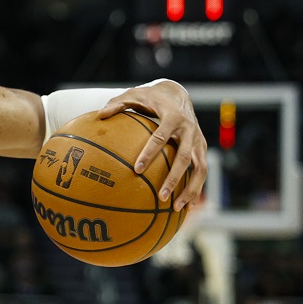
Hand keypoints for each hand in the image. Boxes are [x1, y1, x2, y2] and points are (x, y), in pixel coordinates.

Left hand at [98, 80, 207, 210]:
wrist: (178, 94)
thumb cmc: (151, 97)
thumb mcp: (134, 95)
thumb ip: (118, 103)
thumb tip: (100, 115)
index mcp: (173, 116)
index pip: (160, 137)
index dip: (149, 153)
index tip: (136, 169)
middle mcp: (190, 130)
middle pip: (185, 157)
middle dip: (174, 178)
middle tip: (161, 196)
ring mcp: (199, 140)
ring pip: (200, 168)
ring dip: (190, 189)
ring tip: (176, 208)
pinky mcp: (202, 148)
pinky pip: (201, 171)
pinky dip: (196, 189)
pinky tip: (185, 207)